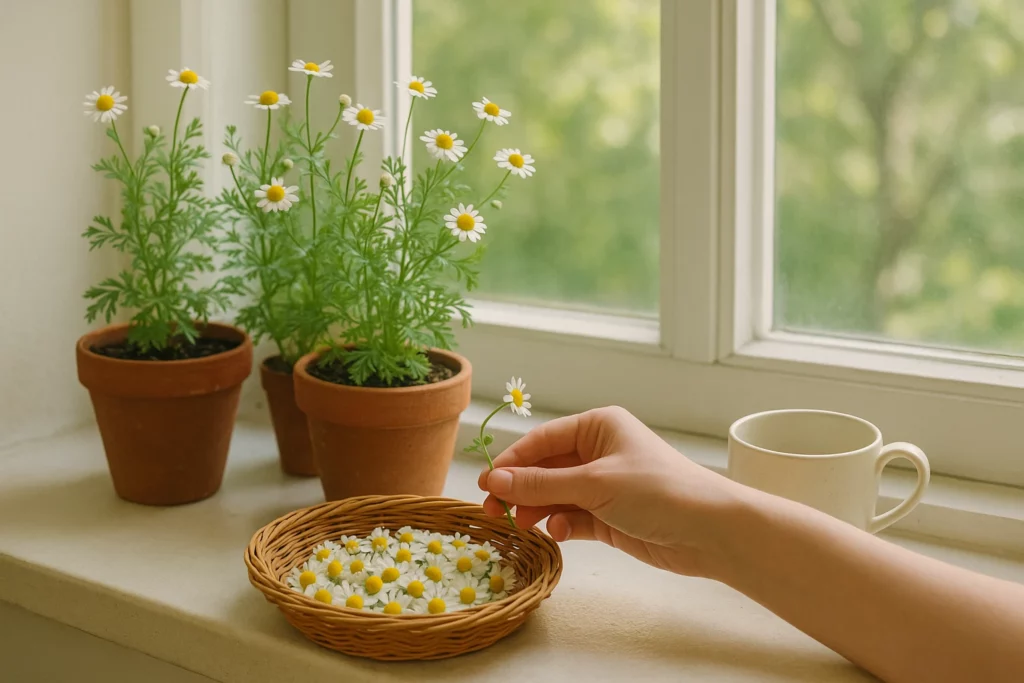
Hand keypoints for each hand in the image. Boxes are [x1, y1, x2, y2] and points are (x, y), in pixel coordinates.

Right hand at [478, 406, 745, 577]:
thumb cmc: (658, 491)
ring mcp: (606, 486)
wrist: (710, 531)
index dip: (511, 463)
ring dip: (539, 511)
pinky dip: (563, 526)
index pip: (543, 440)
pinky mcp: (612, 517)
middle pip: (546, 469)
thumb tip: (494, 482)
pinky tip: (560, 534)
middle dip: (521, 491)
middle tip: (493, 513)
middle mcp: (600, 452)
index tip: (484, 485)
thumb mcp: (593, 484)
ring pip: (556, 496)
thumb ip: (540, 485)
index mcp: (599, 426)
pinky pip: (574, 518)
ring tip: (523, 527)